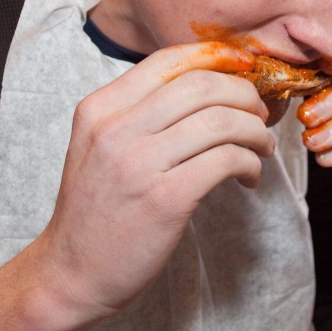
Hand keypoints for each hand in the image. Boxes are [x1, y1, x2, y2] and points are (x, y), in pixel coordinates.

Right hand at [30, 42, 273, 330]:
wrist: (70, 273)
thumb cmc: (96, 208)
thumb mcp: (99, 144)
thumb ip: (138, 111)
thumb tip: (205, 85)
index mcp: (100, 107)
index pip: (170, 59)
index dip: (217, 57)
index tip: (242, 70)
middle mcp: (116, 128)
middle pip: (202, 84)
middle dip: (244, 94)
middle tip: (259, 114)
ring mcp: (139, 163)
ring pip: (221, 121)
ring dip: (255, 131)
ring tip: (261, 147)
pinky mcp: (165, 199)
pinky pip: (225, 160)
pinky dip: (250, 163)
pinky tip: (249, 176)